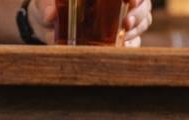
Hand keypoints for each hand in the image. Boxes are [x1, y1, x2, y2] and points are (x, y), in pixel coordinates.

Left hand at [26, 0, 149, 46]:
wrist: (44, 21)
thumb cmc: (48, 3)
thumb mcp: (45, 1)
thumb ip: (46, 5)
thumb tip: (50, 16)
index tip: (131, 0)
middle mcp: (118, 3)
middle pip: (144, 6)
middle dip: (139, 14)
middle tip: (126, 22)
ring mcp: (120, 21)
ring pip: (143, 22)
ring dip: (138, 28)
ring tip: (125, 33)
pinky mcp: (118, 39)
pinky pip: (134, 42)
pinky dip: (132, 45)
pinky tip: (123, 46)